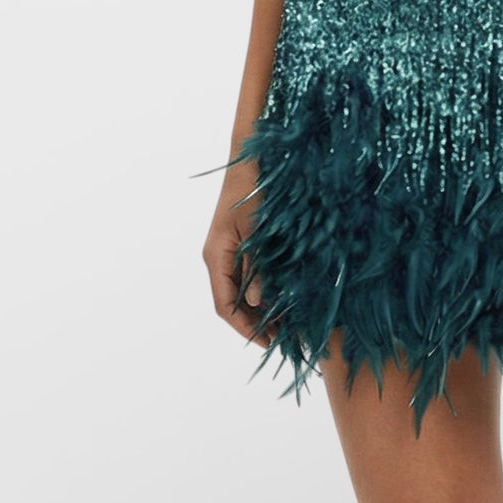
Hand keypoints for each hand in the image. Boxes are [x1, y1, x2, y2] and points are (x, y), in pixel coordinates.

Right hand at [202, 149, 277, 349]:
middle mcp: (219, 258)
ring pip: (242, 291)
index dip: (244, 328)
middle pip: (232, 302)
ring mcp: (228, 251)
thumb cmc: (252, 191)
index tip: (266, 343)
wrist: (250, 160)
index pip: (224, 306)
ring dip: (261, 310)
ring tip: (286, 326)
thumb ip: (257, 266)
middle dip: (255, 324)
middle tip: (282, 340)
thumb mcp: (257, 231)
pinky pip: (249, 276)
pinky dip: (264, 291)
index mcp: (216, 257)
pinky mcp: (241, 244)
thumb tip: (259, 302)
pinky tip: (283, 299)